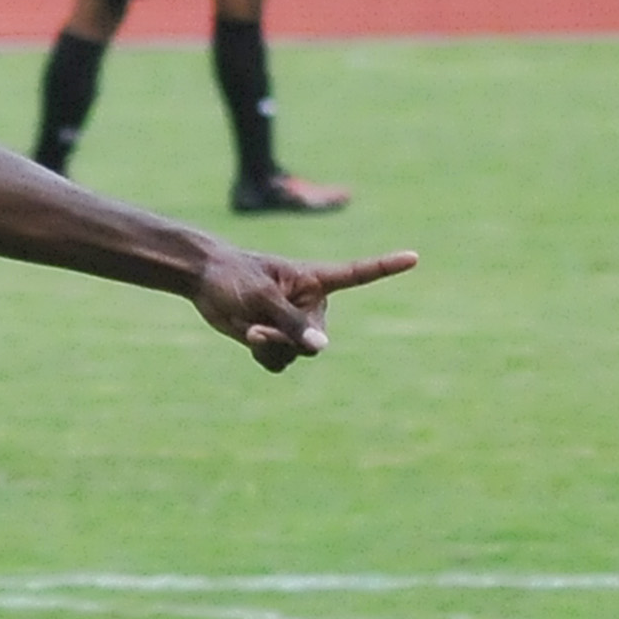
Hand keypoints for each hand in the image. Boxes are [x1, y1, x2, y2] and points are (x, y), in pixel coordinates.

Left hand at [189, 245, 416, 372]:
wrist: (205, 283)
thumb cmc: (233, 277)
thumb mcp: (261, 297)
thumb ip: (291, 321)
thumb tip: (321, 347)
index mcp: (315, 279)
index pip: (358, 274)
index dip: (386, 267)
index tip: (414, 256)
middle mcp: (311, 303)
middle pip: (316, 339)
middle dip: (286, 339)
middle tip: (258, 328)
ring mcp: (296, 323)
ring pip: (298, 355)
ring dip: (272, 349)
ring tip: (252, 330)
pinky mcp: (279, 338)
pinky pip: (282, 363)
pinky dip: (265, 357)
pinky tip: (250, 339)